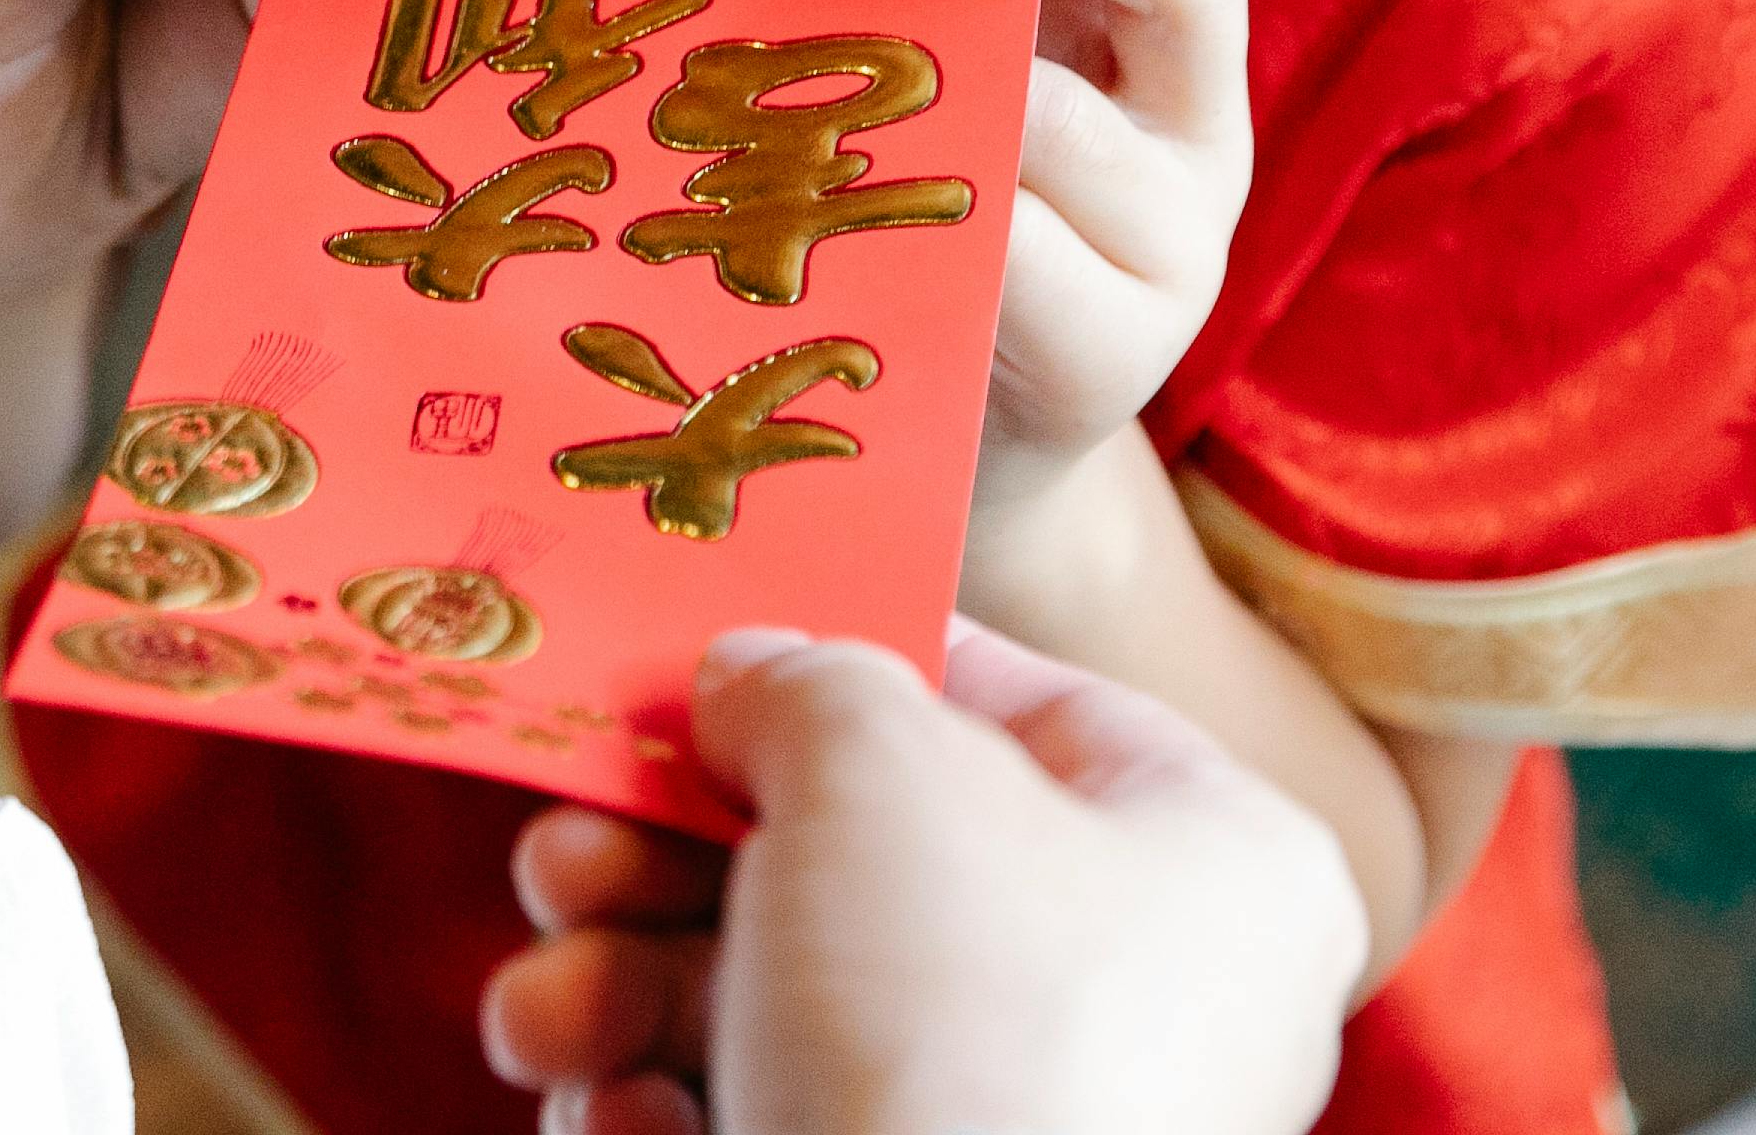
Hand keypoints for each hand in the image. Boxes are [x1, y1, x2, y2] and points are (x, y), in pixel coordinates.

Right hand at [480, 620, 1361, 1134]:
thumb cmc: (962, 1031)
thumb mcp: (873, 761)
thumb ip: (803, 683)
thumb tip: (747, 685)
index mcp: (1212, 862)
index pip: (1023, 708)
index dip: (850, 666)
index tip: (706, 669)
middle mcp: (1137, 1004)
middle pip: (860, 868)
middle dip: (672, 855)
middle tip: (567, 844)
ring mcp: (1023, 1134)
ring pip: (777, 1010)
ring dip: (619, 986)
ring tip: (543, 1010)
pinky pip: (755, 1133)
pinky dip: (651, 1119)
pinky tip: (612, 1117)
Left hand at [900, 0, 1252, 517]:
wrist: (949, 427)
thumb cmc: (927, 204)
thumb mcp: (947, 60)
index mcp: (1169, 36)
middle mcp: (1203, 133)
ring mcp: (1174, 251)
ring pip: (1080, 120)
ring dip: (960, 61)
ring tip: (858, 38)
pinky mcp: (1112, 358)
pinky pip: (1022, 255)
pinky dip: (935, 200)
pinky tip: (848, 175)